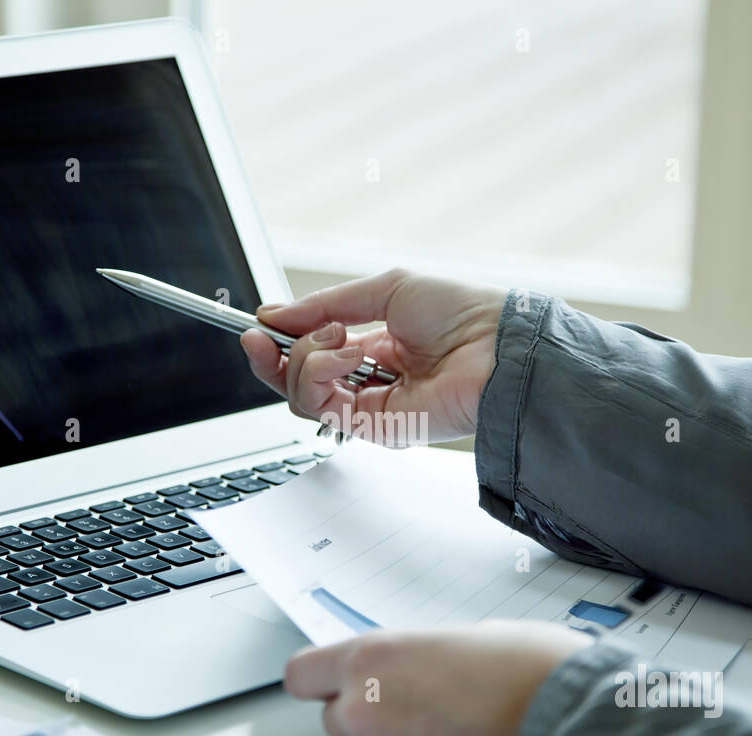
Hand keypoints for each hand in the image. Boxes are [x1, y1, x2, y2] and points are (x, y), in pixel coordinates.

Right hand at [240, 269, 505, 444]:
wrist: (495, 346)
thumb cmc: (462, 313)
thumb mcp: (384, 289)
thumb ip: (324, 305)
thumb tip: (274, 314)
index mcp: (374, 347)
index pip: (310, 354)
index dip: (278, 341)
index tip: (256, 325)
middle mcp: (369, 380)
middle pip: (295, 380)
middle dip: (271, 356)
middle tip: (265, 334)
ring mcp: (371, 406)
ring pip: (300, 395)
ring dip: (305, 359)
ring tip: (340, 338)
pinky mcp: (375, 428)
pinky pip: (321, 408)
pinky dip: (321, 374)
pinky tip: (348, 353)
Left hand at [284, 621, 588, 735]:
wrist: (574, 724)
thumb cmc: (532, 668)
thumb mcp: (467, 635)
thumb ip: (418, 654)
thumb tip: (413, 668)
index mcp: (372, 659)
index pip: (303, 673)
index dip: (321, 678)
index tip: (336, 679)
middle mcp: (366, 712)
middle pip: (338, 719)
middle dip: (370, 713)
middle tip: (419, 704)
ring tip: (457, 729)